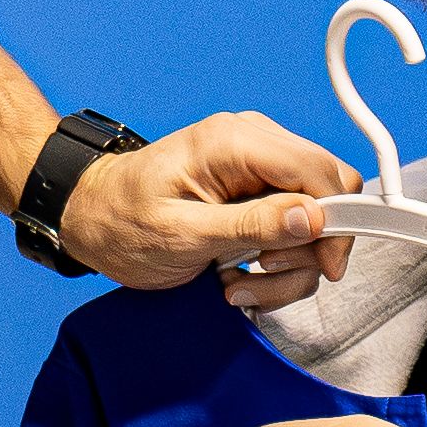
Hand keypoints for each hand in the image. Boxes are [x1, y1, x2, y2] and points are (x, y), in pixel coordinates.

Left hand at [57, 108, 362, 312]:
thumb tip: (313, 218)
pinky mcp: (254, 191)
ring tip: (240, 283)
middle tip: (265, 275)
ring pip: (315, 217)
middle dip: (309, 248)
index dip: (336, 222)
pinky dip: (275, 262)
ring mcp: (255, 167)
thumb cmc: (121, 222)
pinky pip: (292, 226)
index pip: (320, 171)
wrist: (90, 220)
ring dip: (287, 265)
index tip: (325, 266)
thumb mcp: (184, 235)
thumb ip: (252, 225)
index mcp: (235, 142)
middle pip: (328, 193)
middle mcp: (253, 144)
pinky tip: (239, 275)